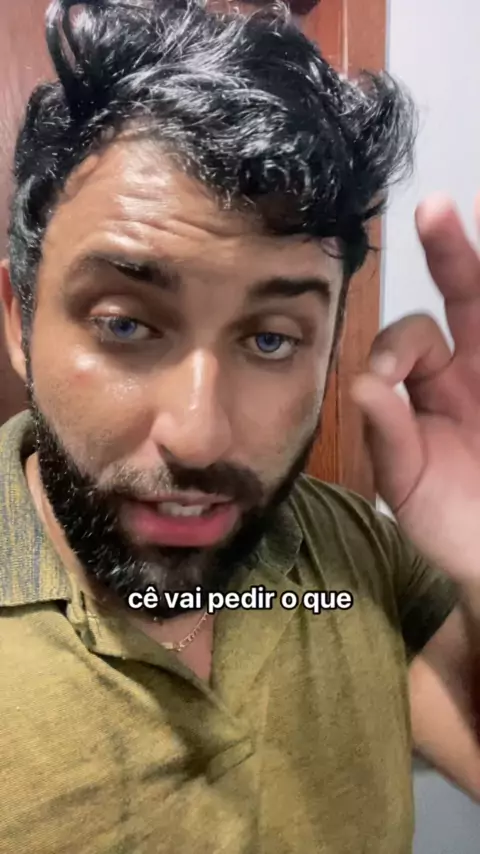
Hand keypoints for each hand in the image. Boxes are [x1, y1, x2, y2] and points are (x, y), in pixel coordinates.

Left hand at [351, 195, 479, 582]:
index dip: (398, 348)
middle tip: (440, 207)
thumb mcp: (408, 483)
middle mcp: (474, 368)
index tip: (385, 380)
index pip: (412, 338)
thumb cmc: (449, 521)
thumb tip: (360, 386)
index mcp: (433, 385)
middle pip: (468, 295)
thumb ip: (388, 436)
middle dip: (454, 250)